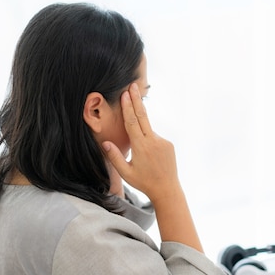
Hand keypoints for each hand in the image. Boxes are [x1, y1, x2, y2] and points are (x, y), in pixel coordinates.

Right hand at [102, 83, 202, 251]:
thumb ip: (114, 157)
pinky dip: (149, 142)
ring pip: (148, 130)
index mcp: (141, 146)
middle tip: (133, 85)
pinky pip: (155, 138)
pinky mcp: (169, 144)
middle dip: (137, 100)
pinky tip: (150, 158)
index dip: (128, 107)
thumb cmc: (144, 182)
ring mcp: (163, 141)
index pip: (133, 122)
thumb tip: (105, 142)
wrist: (167, 189)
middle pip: (143, 116)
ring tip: (141, 152)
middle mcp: (153, 141)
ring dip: (141, 131)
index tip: (126, 93)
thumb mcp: (126, 173)